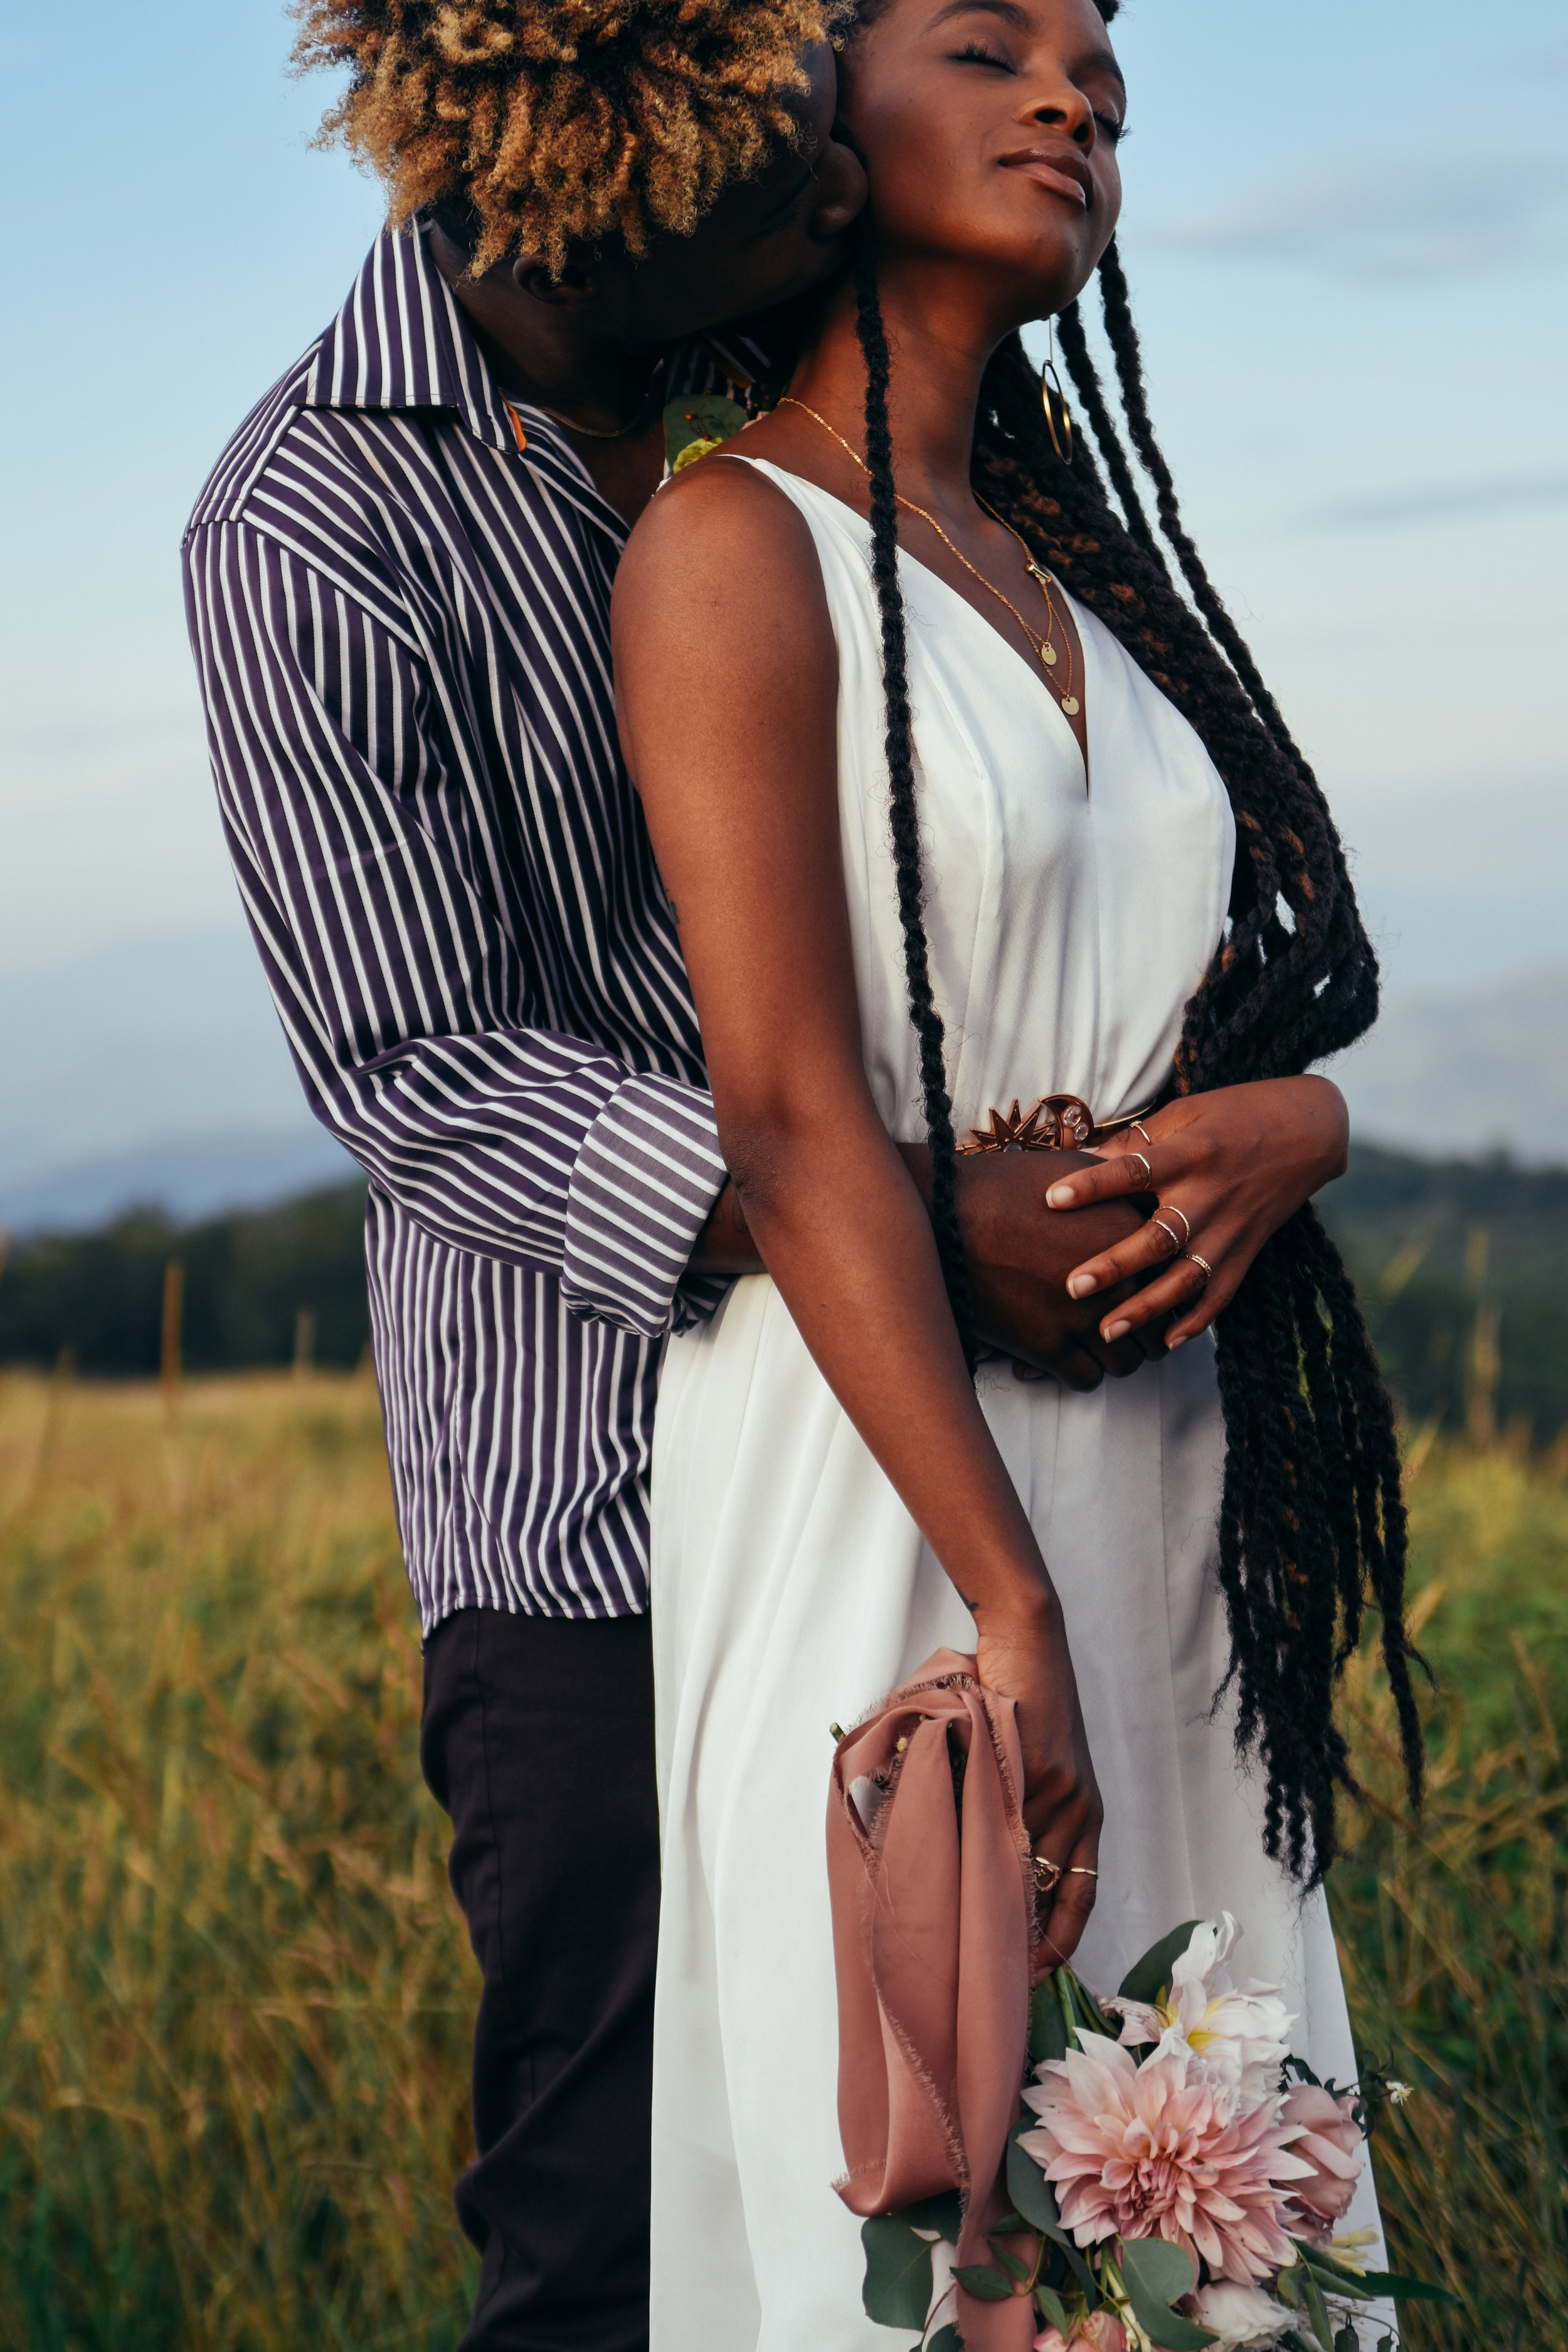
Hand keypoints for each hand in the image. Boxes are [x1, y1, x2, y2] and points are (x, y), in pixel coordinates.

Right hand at [949, 1149, 1169, 1389]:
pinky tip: (1067, 1358)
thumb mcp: (1072, 1168)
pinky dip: (1081, 1373)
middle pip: (1157, 1328)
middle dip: (1145, 1332)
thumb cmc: (1002, 1185)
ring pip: (1127, 1363)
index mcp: (1130, 1233)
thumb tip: (1140, 1198)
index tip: (1149, 1294)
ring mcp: (1082, 1317)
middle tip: (1128, 1329)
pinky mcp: (1047, 1347)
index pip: (1174, 1278)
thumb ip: (1117, 1186)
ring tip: (1098, 1346)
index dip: (1162, 1290)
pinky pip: (1087, 1379)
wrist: (943, 1214)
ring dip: (1116, 1358)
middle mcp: (1118, 1279)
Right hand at [975, 1591, 1101, 1962]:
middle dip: (1016, 1927)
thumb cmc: (1029, 1703)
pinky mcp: (1030, 1762)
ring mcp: (1055, 1785)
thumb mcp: (1041, 1765)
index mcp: (1087, 1814)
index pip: (1080, 1895)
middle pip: (1046, 1886)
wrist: (1028, 1643)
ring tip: (952, 1917)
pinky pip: (996, 1814)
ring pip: (1018, 1855)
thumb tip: (988, 1866)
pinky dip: (969, 1832)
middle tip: (985, 1963)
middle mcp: (1078, 1806)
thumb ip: (1024, 1812)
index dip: (1059, 1941)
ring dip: (986, 1883)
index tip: (1035, 1978)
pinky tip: (944, 1850)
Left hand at [1043, 1076, 1349, 1348]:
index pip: (1135, 1171)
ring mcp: (1231, 1229)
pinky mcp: (1248, 1250)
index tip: (1051, 1199)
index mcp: (1190, 1153)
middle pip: (1158, 1237)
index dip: (1094, 1186)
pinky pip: (1221, 1293)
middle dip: (1115, 1265)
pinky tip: (1167, 1342)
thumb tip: (1080, 1155)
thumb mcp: (1186, 1112)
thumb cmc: (1237, 1113)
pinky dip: (1197, 1320)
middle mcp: (1210, 1196)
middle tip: (1073, 1288)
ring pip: (1185, 1277)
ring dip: (1146, 1307)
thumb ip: (1136, 1140)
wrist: (1311, 1131)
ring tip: (1106, 1330)